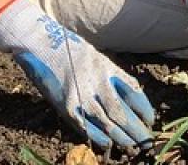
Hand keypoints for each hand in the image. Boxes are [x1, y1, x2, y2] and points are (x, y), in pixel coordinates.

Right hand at [0, 0, 154, 148]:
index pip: (133, 92)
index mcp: (106, 67)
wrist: (38, 40)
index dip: (144, 109)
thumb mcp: (93, 55)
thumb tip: (124, 97)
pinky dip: (98, 137)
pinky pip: (85, 126)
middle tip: (146, 140)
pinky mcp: (65, 105)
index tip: (150, 120)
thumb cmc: (66, 47)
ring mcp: (80, 95)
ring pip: (107, 123)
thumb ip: (107, 74)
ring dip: (121, 138)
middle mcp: (96, 82)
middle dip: (137, 130)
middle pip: (122, 113)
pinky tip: (107, 144)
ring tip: (131, 146)